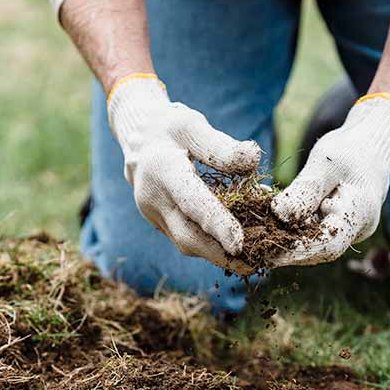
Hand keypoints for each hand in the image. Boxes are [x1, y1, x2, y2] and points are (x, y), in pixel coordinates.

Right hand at [107, 74, 260, 273]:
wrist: (136, 135)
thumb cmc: (169, 126)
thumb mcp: (193, 125)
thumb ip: (222, 146)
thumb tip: (254, 159)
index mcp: (162, 169)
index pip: (192, 203)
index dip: (217, 225)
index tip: (240, 244)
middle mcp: (152, 198)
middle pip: (186, 237)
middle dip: (219, 255)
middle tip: (254, 264)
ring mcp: (151, 214)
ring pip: (185, 243)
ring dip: (215, 254)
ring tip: (248, 258)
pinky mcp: (157, 221)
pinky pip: (183, 237)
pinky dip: (207, 244)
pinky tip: (230, 245)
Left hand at [270, 93, 389, 266]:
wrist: (369, 145)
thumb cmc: (350, 148)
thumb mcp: (326, 162)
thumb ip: (305, 190)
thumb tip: (278, 215)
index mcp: (360, 213)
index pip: (328, 245)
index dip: (298, 253)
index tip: (269, 255)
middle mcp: (356, 228)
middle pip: (318, 249)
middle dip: (286, 249)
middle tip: (254, 247)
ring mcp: (347, 229)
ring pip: (313, 241)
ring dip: (285, 237)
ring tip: (255, 232)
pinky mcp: (335, 224)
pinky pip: (312, 230)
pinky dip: (290, 225)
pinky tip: (267, 216)